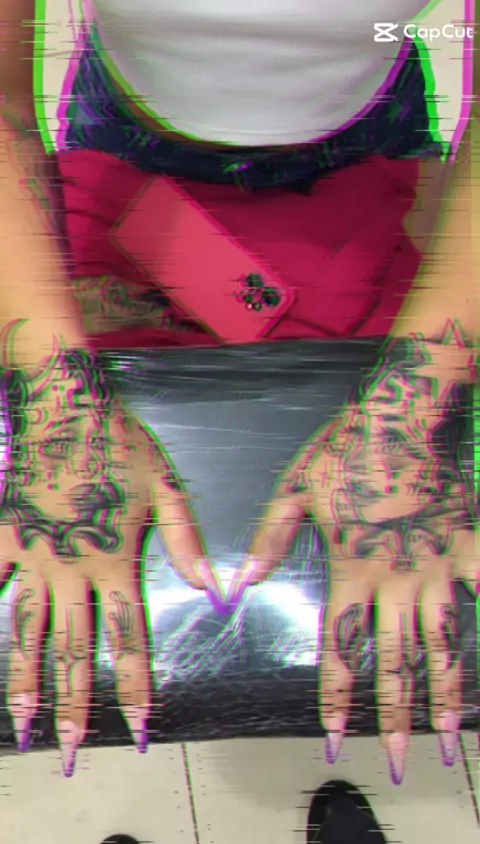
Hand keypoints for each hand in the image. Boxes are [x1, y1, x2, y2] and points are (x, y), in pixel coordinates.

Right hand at [0, 343, 221, 776]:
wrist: (69, 406)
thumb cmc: (123, 445)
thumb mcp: (167, 488)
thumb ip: (188, 541)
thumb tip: (215, 589)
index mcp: (115, 561)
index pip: (127, 636)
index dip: (134, 685)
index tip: (139, 728)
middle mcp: (72, 570)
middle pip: (73, 646)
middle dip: (76, 702)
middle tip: (72, 749)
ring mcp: (33, 556)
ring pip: (25, 629)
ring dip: (25, 679)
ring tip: (23, 723)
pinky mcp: (5, 535)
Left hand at [230, 333, 476, 783]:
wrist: (399, 418)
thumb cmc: (343, 451)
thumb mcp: (294, 490)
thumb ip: (270, 539)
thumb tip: (241, 583)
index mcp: (351, 571)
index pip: (343, 647)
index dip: (340, 696)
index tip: (338, 738)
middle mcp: (396, 581)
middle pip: (396, 661)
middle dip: (398, 717)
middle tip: (405, 762)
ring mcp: (437, 568)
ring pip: (444, 643)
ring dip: (448, 695)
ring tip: (452, 739)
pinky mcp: (469, 547)